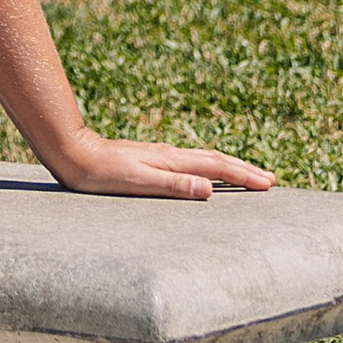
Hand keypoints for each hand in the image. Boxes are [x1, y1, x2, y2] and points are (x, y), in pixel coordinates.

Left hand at [47, 131, 275, 201]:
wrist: (72, 153)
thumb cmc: (101, 173)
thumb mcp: (138, 182)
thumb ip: (173, 185)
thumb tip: (210, 189)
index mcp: (171, 160)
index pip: (216, 167)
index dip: (244, 176)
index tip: (269, 184)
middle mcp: (169, 155)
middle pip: (215, 160)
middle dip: (243, 170)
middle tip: (270, 180)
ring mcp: (159, 156)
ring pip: (202, 159)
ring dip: (227, 166)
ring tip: (246, 174)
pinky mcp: (149, 159)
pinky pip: (188, 163)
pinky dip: (206, 167)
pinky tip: (202, 173)